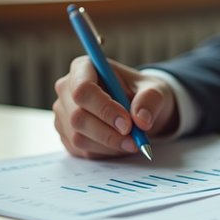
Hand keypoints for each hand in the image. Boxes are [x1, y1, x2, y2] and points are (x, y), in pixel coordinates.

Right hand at [53, 56, 177, 158]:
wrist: (138, 110)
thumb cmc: (143, 94)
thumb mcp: (155, 90)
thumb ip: (150, 100)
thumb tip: (141, 119)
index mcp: (84, 68)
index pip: (83, 90)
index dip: (104, 110)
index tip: (128, 124)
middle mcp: (67, 88)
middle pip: (77, 117)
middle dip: (108, 133)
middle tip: (134, 141)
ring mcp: (64, 113)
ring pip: (78, 137)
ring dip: (109, 145)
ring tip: (131, 143)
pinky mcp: (66, 134)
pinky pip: (80, 150)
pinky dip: (104, 152)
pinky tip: (119, 145)